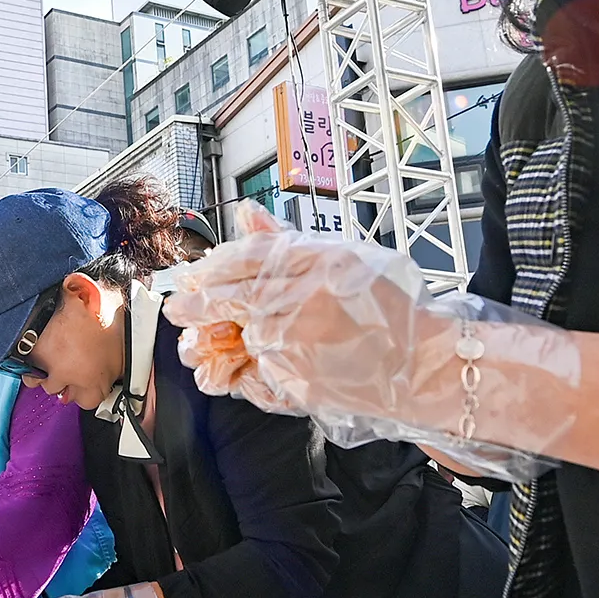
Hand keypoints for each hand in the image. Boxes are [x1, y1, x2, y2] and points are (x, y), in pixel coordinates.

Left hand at [162, 222, 579, 473]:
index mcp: (308, 263)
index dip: (211, 266)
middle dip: (194, 306)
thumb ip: (287, 239)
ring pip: (234, 341)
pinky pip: (252, 377)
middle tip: (178, 308)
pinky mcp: (292, 384)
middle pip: (224, 299)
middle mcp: (294, 302)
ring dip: (212, 343)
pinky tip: (239, 370)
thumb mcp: (343, 258)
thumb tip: (247, 213)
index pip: (240, 257)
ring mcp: (290, 346)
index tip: (197, 274)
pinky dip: (241, 373)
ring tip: (198, 345)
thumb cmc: (387, 309)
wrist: (420, 365)